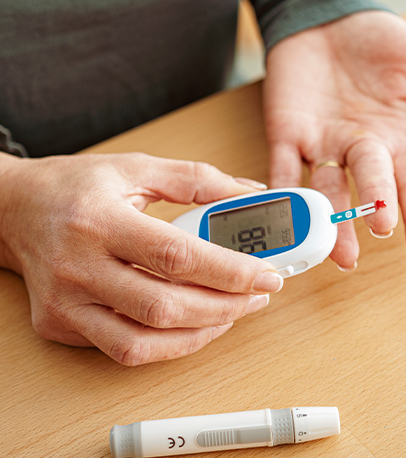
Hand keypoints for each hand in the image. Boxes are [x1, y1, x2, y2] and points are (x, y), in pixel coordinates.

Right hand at [0, 153, 282, 364]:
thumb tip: (251, 194)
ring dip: (201, 333)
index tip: (268, 273)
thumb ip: (197, 180)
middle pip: (164, 306)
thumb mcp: (137, 167)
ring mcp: (65, 303)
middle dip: (226, 306)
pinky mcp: (60, 325)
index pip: (176, 255)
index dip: (230, 270)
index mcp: (99, 219)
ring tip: (235, 311)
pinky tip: (197, 324)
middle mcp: (78, 267)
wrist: (14, 210)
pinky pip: (123, 349)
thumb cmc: (77, 186)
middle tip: (259, 294)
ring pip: (143, 342)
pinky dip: (169, 344)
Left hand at [264, 11, 405, 268]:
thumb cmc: (377, 42)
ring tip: (336, 250)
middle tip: (380, 228)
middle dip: (375, 207)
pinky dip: (279, 189)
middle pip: (370, 185)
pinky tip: (282, 211)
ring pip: (326, 189)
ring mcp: (321, 145)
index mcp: (396, 139)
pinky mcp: (285, 134)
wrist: (327, 20)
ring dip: (329, 217)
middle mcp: (359, 151)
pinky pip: (280, 166)